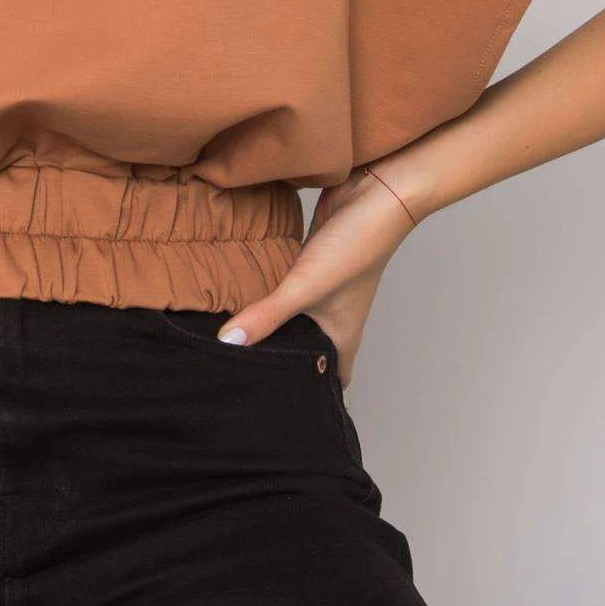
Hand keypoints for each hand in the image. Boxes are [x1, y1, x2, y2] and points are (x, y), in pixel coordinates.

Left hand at [217, 166, 419, 386]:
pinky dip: (271, 296)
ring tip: (237, 345)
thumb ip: (268, 315)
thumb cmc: (356, 246)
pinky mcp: (312, 264)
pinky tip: (244, 296)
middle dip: (284, 367)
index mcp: (342, 336)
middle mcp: (335, 319)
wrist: (376, 192)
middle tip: (246, 380)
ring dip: (276, 330)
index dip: (311, 400)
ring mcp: (324, 291)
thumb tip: (228, 344)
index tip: (280, 413)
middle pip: (309, 354)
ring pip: (297, 321)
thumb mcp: (305, 286)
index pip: (330, 382)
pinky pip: (288, 289)